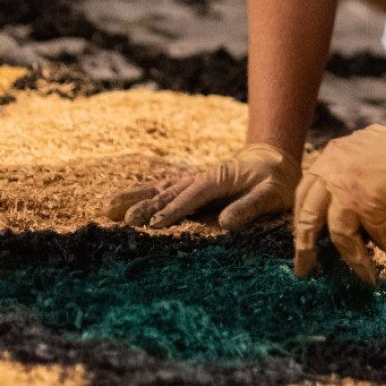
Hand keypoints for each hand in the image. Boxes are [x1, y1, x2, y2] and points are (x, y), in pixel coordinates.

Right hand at [107, 143, 299, 229]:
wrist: (274, 160)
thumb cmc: (277, 181)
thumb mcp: (272, 194)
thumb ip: (250, 207)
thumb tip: (224, 224)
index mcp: (219, 178)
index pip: (192, 196)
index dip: (172, 210)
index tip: (153, 225)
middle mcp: (201, 177)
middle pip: (168, 192)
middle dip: (144, 205)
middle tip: (120, 219)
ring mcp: (194, 179)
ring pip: (160, 189)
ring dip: (136, 197)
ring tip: (109, 208)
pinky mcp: (192, 183)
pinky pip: (164, 188)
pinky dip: (145, 193)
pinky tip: (126, 200)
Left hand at [293, 109, 385, 284]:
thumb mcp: (362, 157)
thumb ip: (346, 180)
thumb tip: (345, 214)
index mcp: (329, 159)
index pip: (304, 195)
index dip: (301, 219)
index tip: (300, 239)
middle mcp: (333, 173)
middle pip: (309, 217)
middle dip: (305, 247)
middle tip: (304, 268)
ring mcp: (349, 189)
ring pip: (339, 234)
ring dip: (353, 256)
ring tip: (364, 270)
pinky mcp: (370, 204)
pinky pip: (374, 233)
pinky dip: (385, 241)